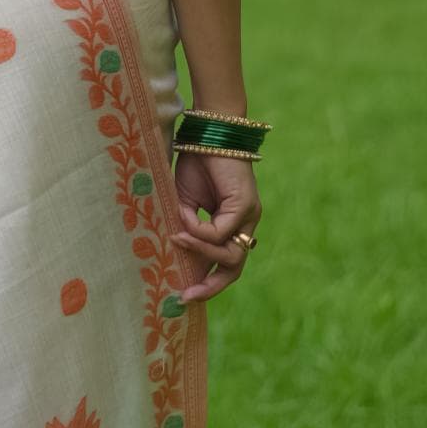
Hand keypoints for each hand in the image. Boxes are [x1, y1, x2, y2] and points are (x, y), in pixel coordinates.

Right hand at [168, 143, 259, 304]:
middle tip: (187, 294)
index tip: (184, 295)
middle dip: (211, 285)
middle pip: (234, 267)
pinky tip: (185, 219)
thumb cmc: (195, 163)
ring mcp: (249, 216)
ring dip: (201, 252)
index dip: (207, 282)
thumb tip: (178, 249)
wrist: (206, 133)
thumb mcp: (186, 203)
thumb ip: (187, 228)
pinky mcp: (245, 206)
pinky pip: (222, 232)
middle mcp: (246, 224)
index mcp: (232, 225)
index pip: (225, 264)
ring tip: (177, 240)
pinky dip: (201, 232)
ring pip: (231, 254)